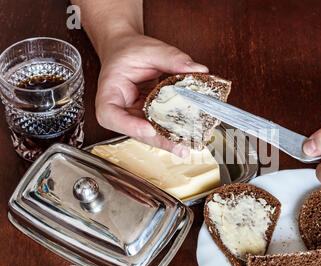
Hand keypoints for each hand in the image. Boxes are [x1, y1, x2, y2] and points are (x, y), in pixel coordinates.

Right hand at [95, 32, 208, 156]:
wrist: (127, 50)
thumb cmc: (129, 50)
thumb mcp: (149, 49)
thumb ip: (172, 58)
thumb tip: (198, 69)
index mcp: (109, 92)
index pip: (110, 115)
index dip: (128, 126)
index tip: (148, 128)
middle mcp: (120, 109)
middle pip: (134, 131)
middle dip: (158, 140)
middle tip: (179, 146)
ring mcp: (134, 115)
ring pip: (149, 134)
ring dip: (167, 141)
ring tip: (187, 146)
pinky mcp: (148, 116)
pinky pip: (158, 127)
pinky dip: (172, 132)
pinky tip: (187, 137)